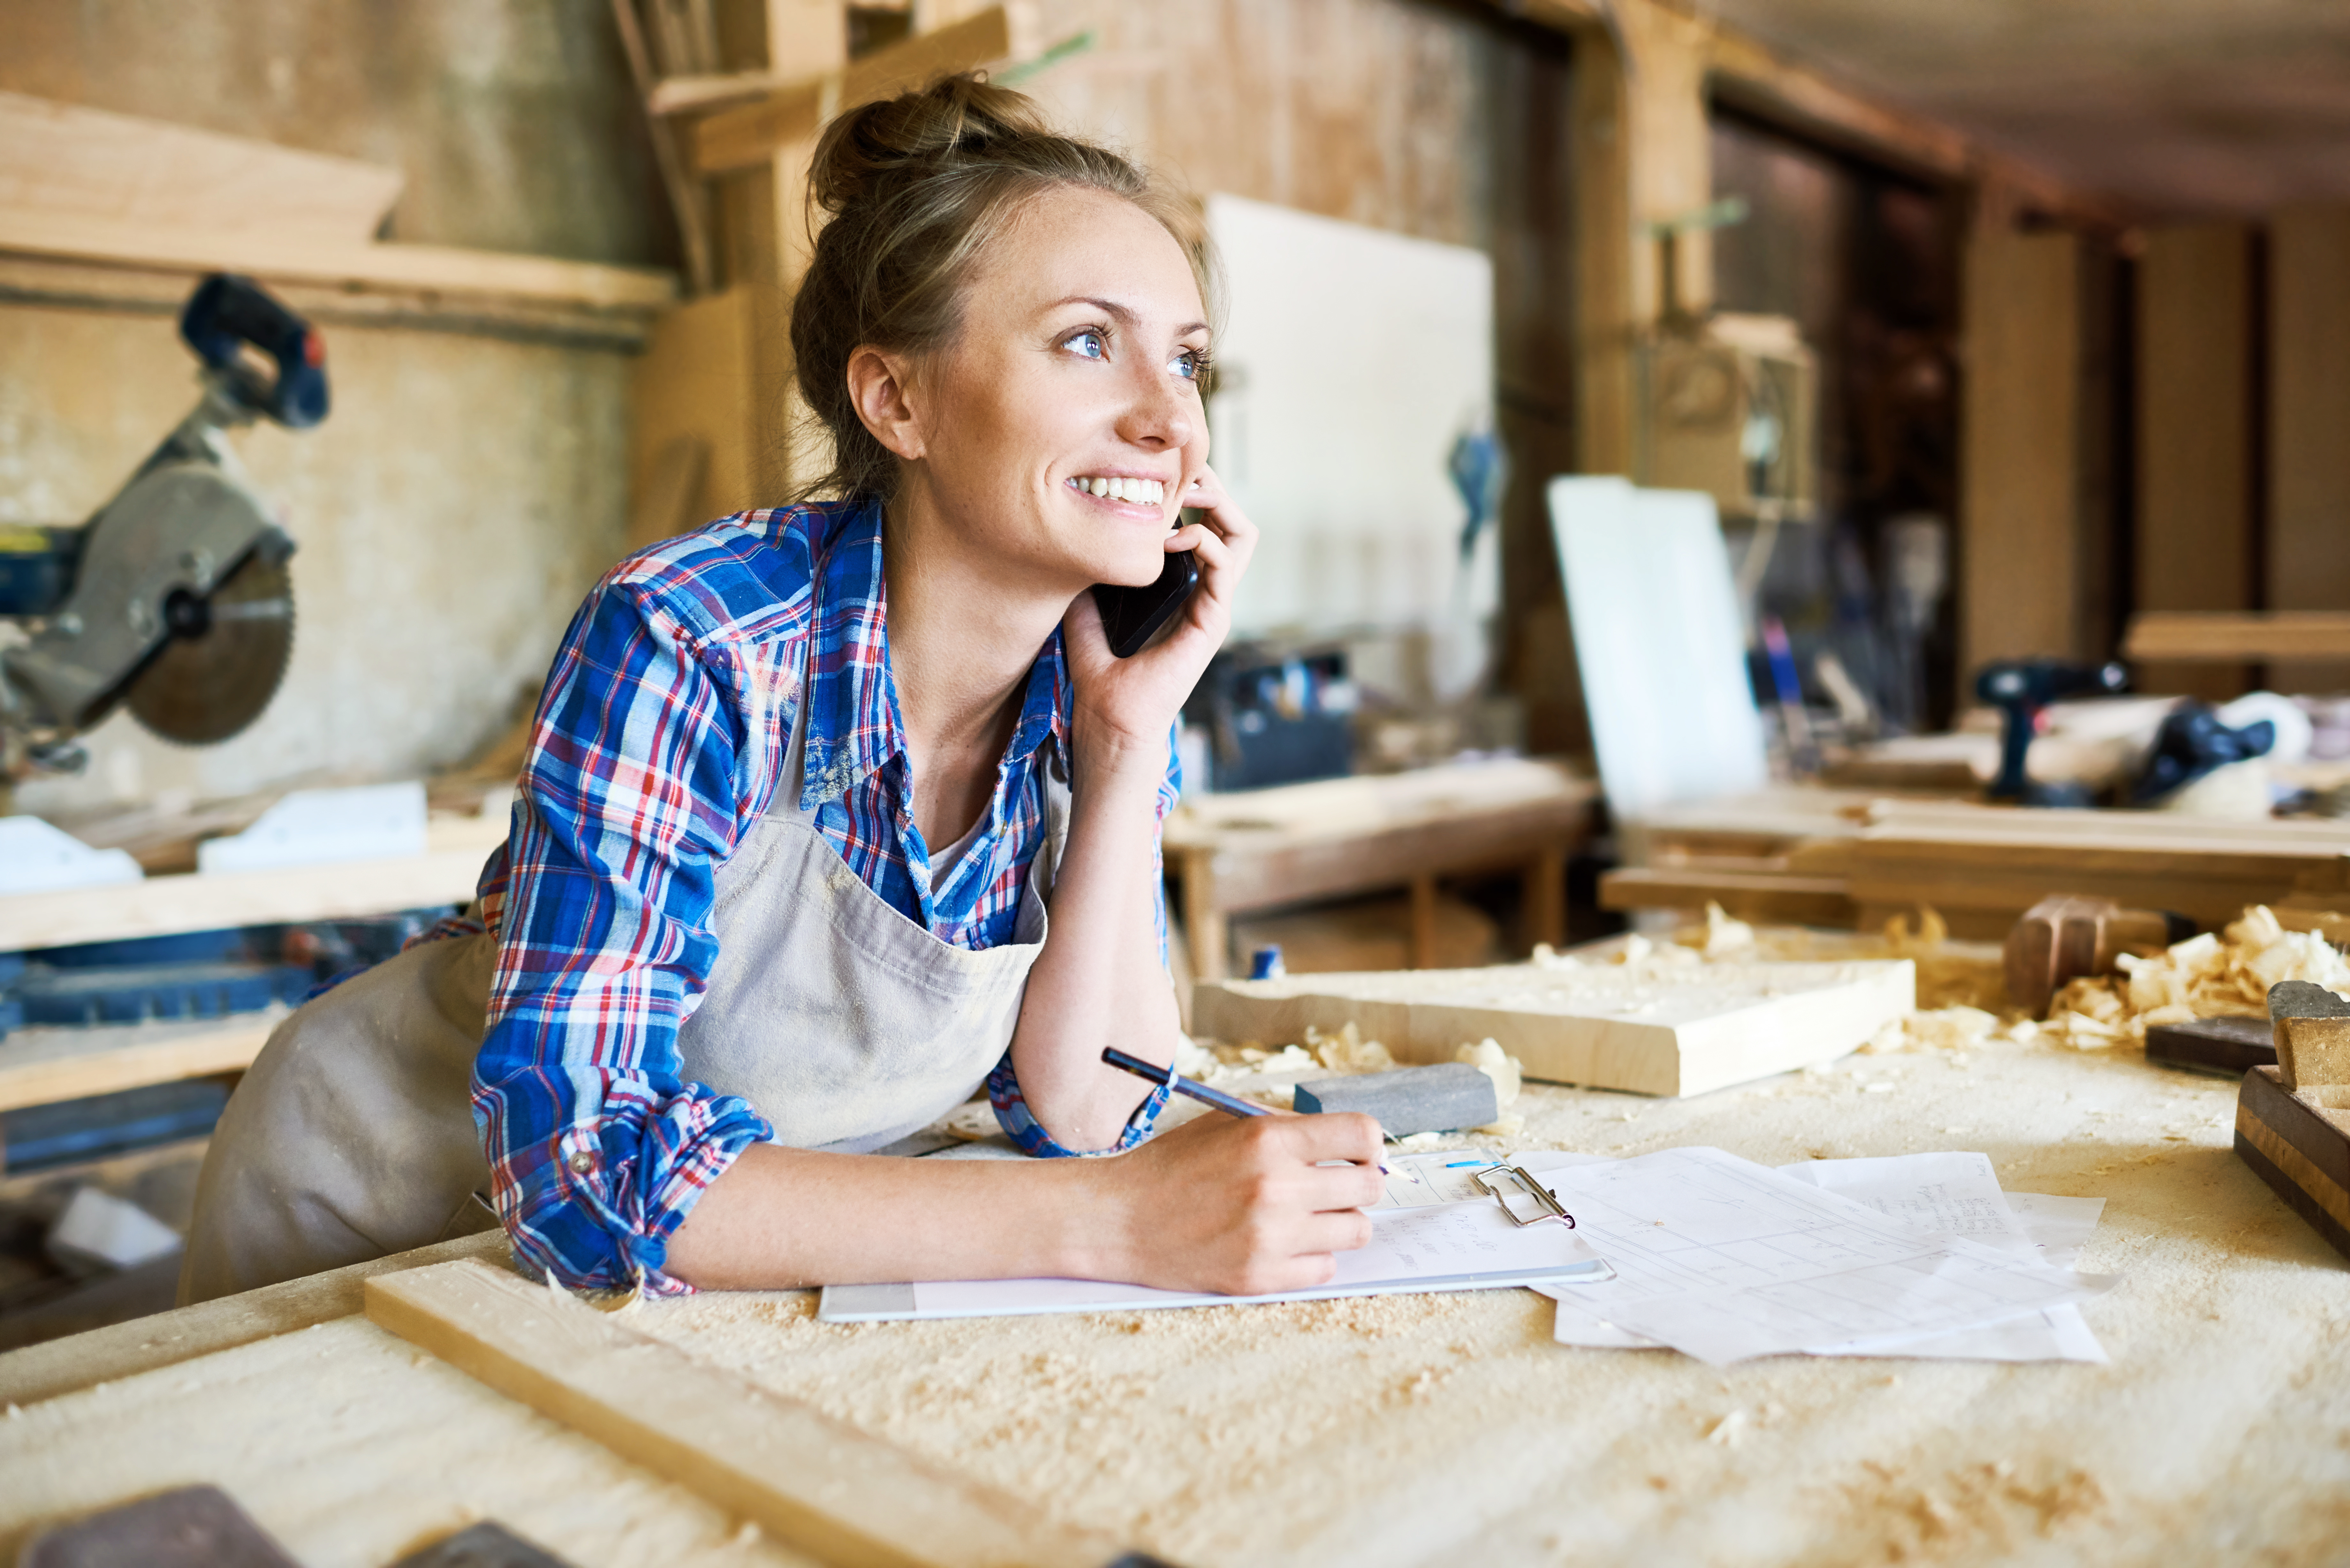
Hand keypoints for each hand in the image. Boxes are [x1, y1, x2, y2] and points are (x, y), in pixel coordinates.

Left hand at [1062, 466, 1257, 766]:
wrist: (1109, 718)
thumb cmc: (1100, 672)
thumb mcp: (1085, 605)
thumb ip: (1089, 574)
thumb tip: (1072, 537)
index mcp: (1181, 585)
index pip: (1204, 524)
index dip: (1190, 492)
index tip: (1158, 475)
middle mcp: (1203, 590)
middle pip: (1232, 521)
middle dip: (1212, 488)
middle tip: (1180, 474)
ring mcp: (1213, 604)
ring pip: (1243, 537)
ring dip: (1219, 506)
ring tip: (1188, 495)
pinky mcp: (1212, 621)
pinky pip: (1226, 567)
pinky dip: (1206, 541)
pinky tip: (1178, 536)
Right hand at [1092, 1110, 1384, 1295]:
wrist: (1119, 1219)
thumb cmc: (1172, 1166)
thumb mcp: (1226, 1123)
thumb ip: (1285, 1126)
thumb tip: (1346, 1141)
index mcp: (1268, 1139)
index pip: (1362, 1135)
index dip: (1369, 1144)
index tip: (1359, 1153)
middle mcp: (1276, 1186)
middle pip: (1369, 1187)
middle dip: (1358, 1184)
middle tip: (1335, 1187)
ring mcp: (1270, 1237)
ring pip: (1356, 1231)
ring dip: (1340, 1222)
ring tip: (1310, 1217)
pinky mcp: (1260, 1277)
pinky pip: (1325, 1268)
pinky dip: (1312, 1256)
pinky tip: (1285, 1244)